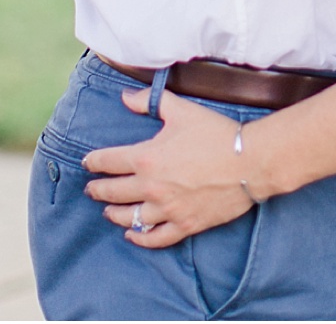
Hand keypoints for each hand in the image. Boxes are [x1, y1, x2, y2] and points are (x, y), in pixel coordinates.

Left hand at [82, 88, 253, 248]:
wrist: (248, 162)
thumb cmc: (215, 133)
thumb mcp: (181, 110)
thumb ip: (150, 101)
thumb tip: (125, 96)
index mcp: (147, 158)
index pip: (109, 162)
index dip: (94, 162)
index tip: (87, 163)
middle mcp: (151, 187)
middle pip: (114, 193)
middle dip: (98, 190)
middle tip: (90, 189)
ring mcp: (167, 209)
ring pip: (130, 218)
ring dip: (114, 214)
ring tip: (107, 211)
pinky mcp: (185, 225)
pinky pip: (155, 237)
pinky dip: (140, 238)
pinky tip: (132, 234)